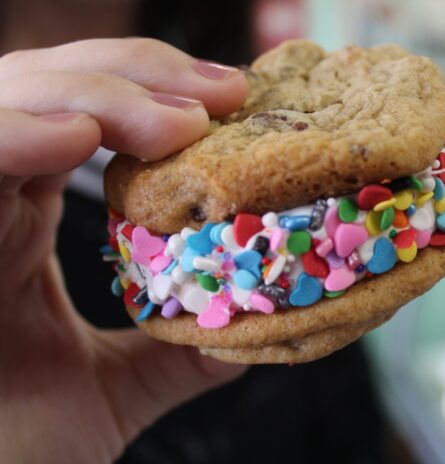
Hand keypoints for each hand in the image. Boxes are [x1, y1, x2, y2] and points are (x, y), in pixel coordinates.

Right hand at [0, 38, 248, 462]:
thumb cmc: (9, 449)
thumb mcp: (109, 394)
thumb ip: (173, 358)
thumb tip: (252, 333)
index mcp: (19, 220)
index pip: (85, 120)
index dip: (155, 96)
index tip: (233, 102)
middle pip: (53, 87)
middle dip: (141, 76)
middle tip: (222, 93)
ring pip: (9, 99)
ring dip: (97, 94)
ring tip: (178, 122)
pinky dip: (13, 133)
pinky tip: (76, 138)